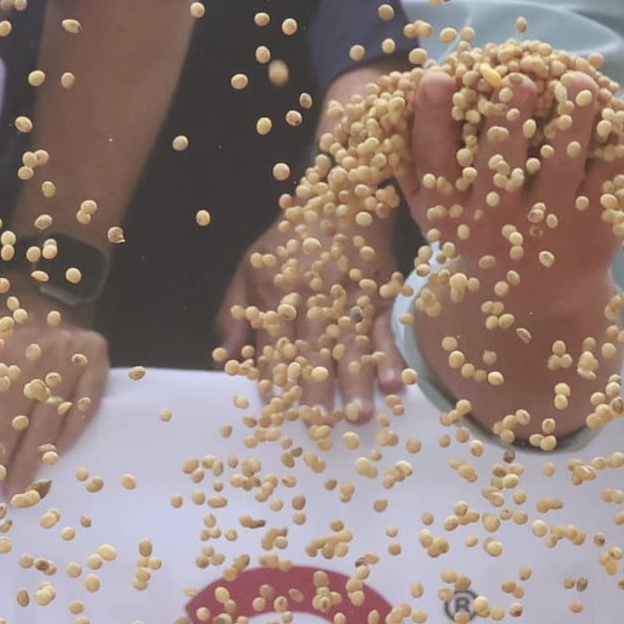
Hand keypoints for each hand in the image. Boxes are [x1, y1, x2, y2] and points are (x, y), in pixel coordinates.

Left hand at [0, 295, 107, 510]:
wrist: (43, 297)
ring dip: (27, 465)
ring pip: (44, 423)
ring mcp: (66, 358)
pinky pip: (83, 409)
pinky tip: (53, 462)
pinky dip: (68, 437)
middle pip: (5, 426)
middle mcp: (28, 354)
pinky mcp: (95, 362)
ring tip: (12, 495)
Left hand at [218, 204, 405, 420]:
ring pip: (353, 343)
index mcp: (277, 292)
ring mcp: (351, 295)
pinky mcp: (380, 294)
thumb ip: (234, 317)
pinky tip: (395, 383)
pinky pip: (386, 329)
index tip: (278, 412)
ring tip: (360, 414)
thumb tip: (227, 362)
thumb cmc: (289, 241)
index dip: (277, 379)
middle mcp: (315, 296)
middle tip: (323, 426)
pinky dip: (392, 356)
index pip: (276, 345)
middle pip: (316, 349)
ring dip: (358, 380)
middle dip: (320, 389)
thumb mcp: (248, 268)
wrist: (339, 197)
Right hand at [400, 67, 623, 442]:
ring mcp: (549, 227)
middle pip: (500, 164)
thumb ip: (419, 161)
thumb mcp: (438, 212)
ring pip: (564, 165)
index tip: (438, 77)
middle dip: (510, 117)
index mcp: (450, 213)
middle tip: (522, 77)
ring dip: (575, 118)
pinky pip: (615, 175)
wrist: (536, 304)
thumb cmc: (480, 234)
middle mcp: (495, 224)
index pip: (434, 162)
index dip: (433, 119)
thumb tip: (404, 90)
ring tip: (581, 79)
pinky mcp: (596, 227)